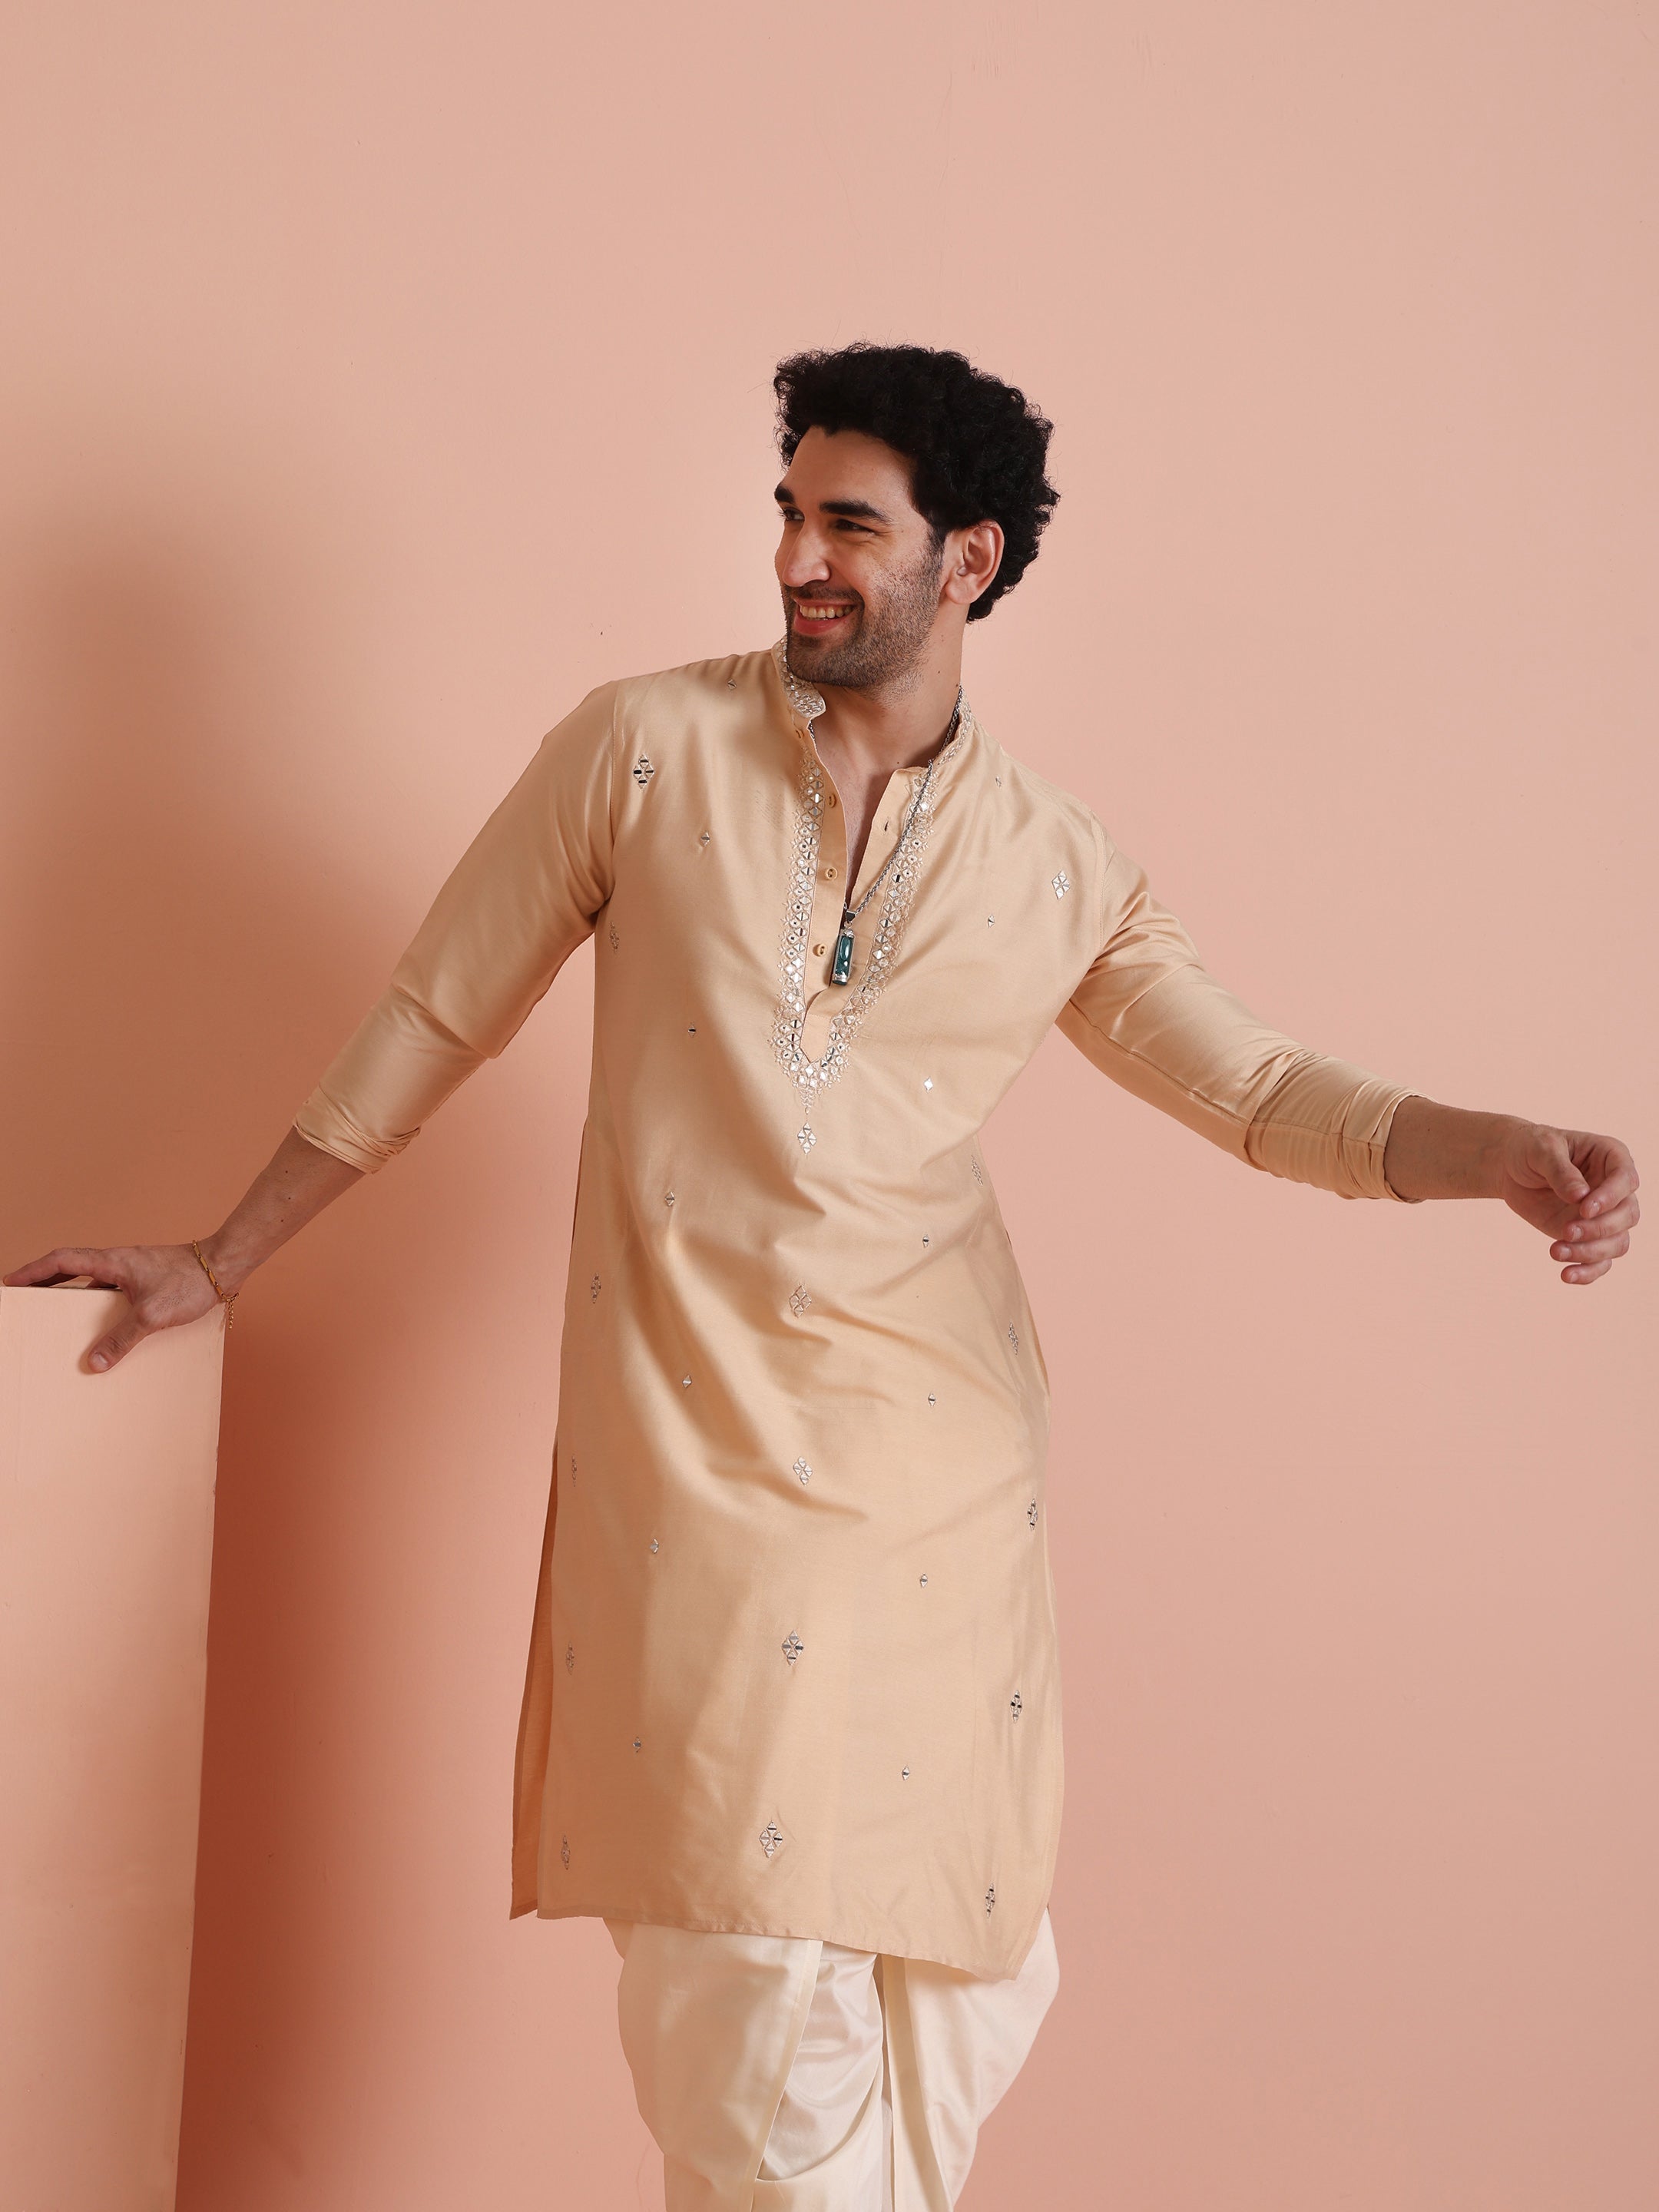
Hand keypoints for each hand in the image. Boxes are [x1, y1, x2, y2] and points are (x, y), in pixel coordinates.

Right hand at [1, 1243, 223, 1368]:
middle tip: (26, 1300)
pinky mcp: (146, 1282)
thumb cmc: (190, 1282)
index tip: (11, 1282)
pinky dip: (101, 1308)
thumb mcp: (152, 1315)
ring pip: (93, 1283)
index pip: (62, 1261)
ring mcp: (132, 1272)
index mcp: (112, 1261)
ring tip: (58, 1320)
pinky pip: (114, 1294)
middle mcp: (118, 1263)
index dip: (33, 1271)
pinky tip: (104, 1330)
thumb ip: (122, 1338)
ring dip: (74, 1298)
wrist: (224, 1267)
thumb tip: (95, 1363)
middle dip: (45, 1284)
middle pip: (71, 1269)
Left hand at [1494, 1126, 1639, 1286]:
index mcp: (1611, 1157)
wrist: (1511, 1169)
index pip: (1626, 1180)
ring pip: (1618, 1243)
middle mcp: (1615, 1189)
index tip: (1584, 1209)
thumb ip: (1560, 1170)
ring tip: (1555, 1251)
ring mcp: (1604, 1215)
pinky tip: (1566, 1275)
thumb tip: (1580, 1196)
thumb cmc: (1530, 1149)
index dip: (1610, 1197)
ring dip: (1590, 1253)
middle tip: (1566, 1231)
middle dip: (1599, 1229)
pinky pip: (1600, 1261)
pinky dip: (1588, 1272)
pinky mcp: (1588, 1236)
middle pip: (1627, 1216)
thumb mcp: (1541, 1149)